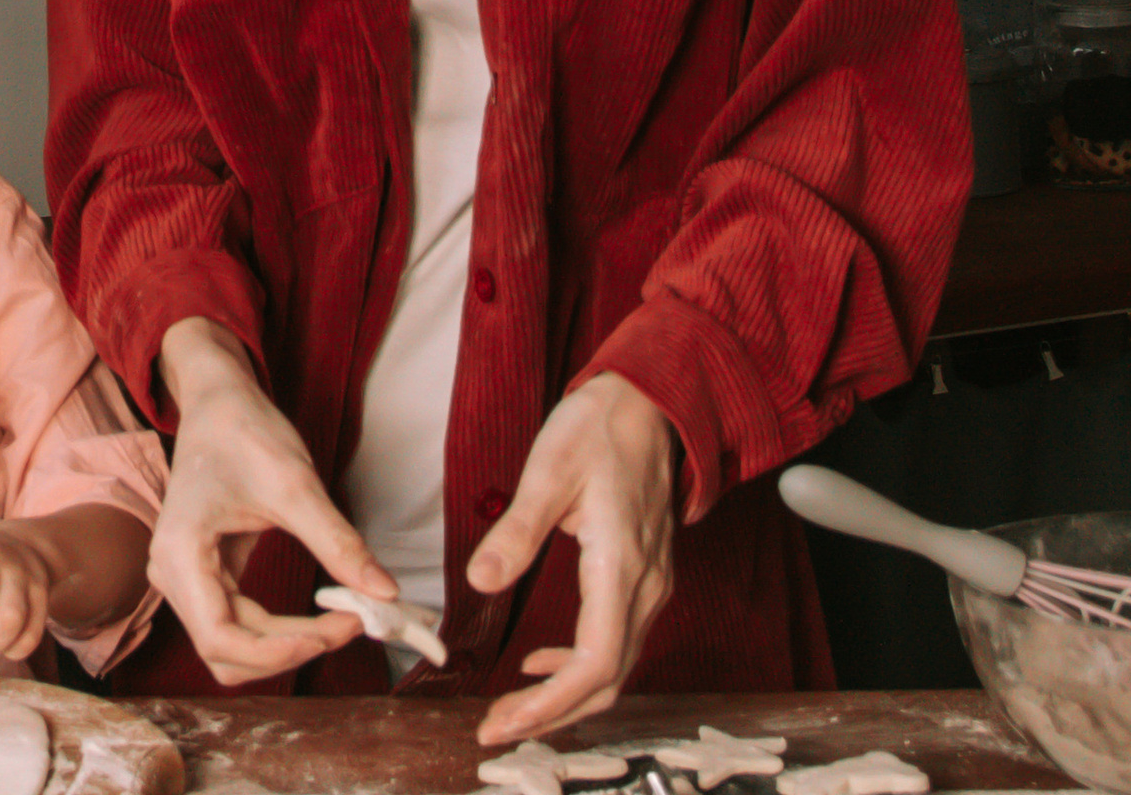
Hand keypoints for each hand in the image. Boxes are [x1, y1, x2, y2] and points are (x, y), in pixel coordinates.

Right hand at [150, 318, 395, 685]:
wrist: (217, 400)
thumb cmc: (243, 430)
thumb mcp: (294, 483)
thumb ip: (337, 542)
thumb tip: (385, 593)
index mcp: (179, 551)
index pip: (221, 638)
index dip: (280, 651)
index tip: (336, 629)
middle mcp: (171, 574)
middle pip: (228, 652)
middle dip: (290, 650)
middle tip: (351, 622)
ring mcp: (186, 578)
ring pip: (236, 646)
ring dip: (289, 645)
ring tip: (343, 617)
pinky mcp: (205, 577)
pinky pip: (242, 625)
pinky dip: (283, 630)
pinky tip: (322, 612)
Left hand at [467, 372, 677, 743]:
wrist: (650, 403)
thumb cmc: (598, 428)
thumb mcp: (548, 471)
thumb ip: (516, 531)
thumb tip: (479, 581)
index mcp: (621, 566)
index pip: (594, 664)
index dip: (551, 704)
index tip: (505, 722)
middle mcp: (645, 587)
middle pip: (608, 680)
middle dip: (554, 715)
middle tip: (499, 728)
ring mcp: (651, 585)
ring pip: (617, 667)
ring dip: (568, 696)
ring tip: (515, 708)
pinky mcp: (646, 578)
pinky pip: (618, 641)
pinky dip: (583, 667)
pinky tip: (544, 663)